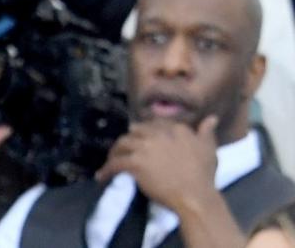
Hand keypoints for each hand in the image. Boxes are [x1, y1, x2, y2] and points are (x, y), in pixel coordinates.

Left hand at [96, 116, 218, 213]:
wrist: (195, 196)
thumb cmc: (203, 175)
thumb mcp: (209, 150)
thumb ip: (206, 132)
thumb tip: (211, 118)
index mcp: (175, 129)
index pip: (154, 124)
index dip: (147, 132)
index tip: (143, 140)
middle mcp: (158, 134)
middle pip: (135, 131)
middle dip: (129, 139)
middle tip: (125, 149)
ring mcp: (144, 147)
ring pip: (122, 144)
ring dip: (115, 152)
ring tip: (112, 160)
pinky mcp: (135, 162)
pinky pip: (115, 163)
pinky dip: (106, 170)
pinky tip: (101, 176)